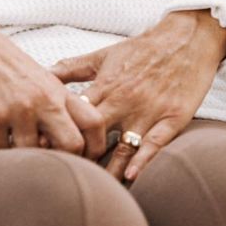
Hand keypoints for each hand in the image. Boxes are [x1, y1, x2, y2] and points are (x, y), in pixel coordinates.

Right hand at [0, 5, 107, 158]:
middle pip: (72, 145)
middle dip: (63, 160)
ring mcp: (18, 109)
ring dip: (20, 157)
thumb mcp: (41, 80)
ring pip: (33, 154)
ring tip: (7, 146)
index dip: (95, 147)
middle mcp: (43, 100)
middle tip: (46, 161)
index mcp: (58, 91)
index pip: (94, 123)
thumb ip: (57, 107)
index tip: (84, 157)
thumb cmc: (3, 63)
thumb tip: (68, 142)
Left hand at [50, 10, 225, 181]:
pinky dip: (144, 160)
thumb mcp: (102, 55)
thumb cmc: (141, 49)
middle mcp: (124, 100)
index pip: (75, 114)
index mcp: (104, 86)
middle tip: (66, 172)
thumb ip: (71, 68)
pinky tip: (133, 175)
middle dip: (80, 154)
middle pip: (95, 133)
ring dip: (109, 167)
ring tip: (97, 186)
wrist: (185, 40)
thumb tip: (40, 74)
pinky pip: (156, 143)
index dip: (58, 131)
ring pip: (123, 144)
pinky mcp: (173, 118)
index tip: (44, 148)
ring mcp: (148, 111)